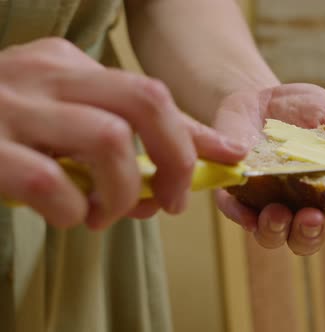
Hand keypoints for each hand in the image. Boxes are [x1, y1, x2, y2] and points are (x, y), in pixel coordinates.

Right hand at [0, 38, 246, 229]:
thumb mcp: (57, 115)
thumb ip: (111, 133)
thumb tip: (176, 174)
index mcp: (66, 64)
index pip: (151, 93)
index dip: (196, 131)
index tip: (229, 158)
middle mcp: (44, 75)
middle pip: (145, 101)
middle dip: (177, 156)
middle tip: (171, 201)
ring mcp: (11, 107)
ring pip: (108, 138)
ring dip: (124, 190)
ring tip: (107, 216)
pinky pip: (48, 180)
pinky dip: (73, 209)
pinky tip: (69, 218)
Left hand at [213, 83, 324, 255]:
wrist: (258, 95)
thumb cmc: (301, 109)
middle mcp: (300, 205)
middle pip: (309, 238)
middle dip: (312, 234)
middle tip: (313, 217)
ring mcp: (267, 203)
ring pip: (273, 236)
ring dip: (276, 230)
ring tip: (278, 212)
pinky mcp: (237, 195)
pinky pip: (237, 213)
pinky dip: (242, 215)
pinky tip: (247, 209)